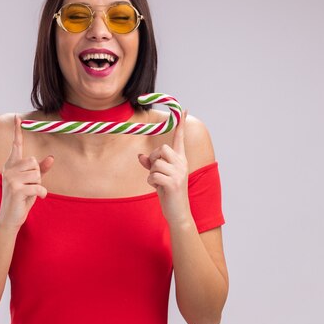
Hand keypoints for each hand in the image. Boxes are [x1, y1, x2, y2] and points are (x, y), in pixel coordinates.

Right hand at [0, 114, 53, 228]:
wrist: (10, 218)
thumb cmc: (21, 198)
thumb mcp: (32, 182)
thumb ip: (41, 170)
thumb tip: (52, 158)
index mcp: (11, 165)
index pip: (16, 146)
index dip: (17, 131)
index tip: (18, 118)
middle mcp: (9, 169)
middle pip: (34, 162)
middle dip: (38, 176)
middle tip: (29, 186)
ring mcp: (11, 178)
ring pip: (37, 174)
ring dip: (38, 185)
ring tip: (28, 193)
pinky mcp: (16, 189)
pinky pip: (39, 187)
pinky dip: (42, 194)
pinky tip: (36, 198)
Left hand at [138, 110, 190, 224]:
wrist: (179, 213)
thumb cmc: (169, 194)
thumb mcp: (160, 177)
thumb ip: (151, 165)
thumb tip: (140, 156)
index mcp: (181, 160)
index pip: (179, 139)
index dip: (180, 124)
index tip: (183, 110)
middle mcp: (182, 164)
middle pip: (161, 149)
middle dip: (154, 159)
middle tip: (157, 172)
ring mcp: (178, 173)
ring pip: (155, 163)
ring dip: (152, 174)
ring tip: (160, 183)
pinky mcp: (173, 183)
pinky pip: (153, 176)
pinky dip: (151, 182)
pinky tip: (158, 189)